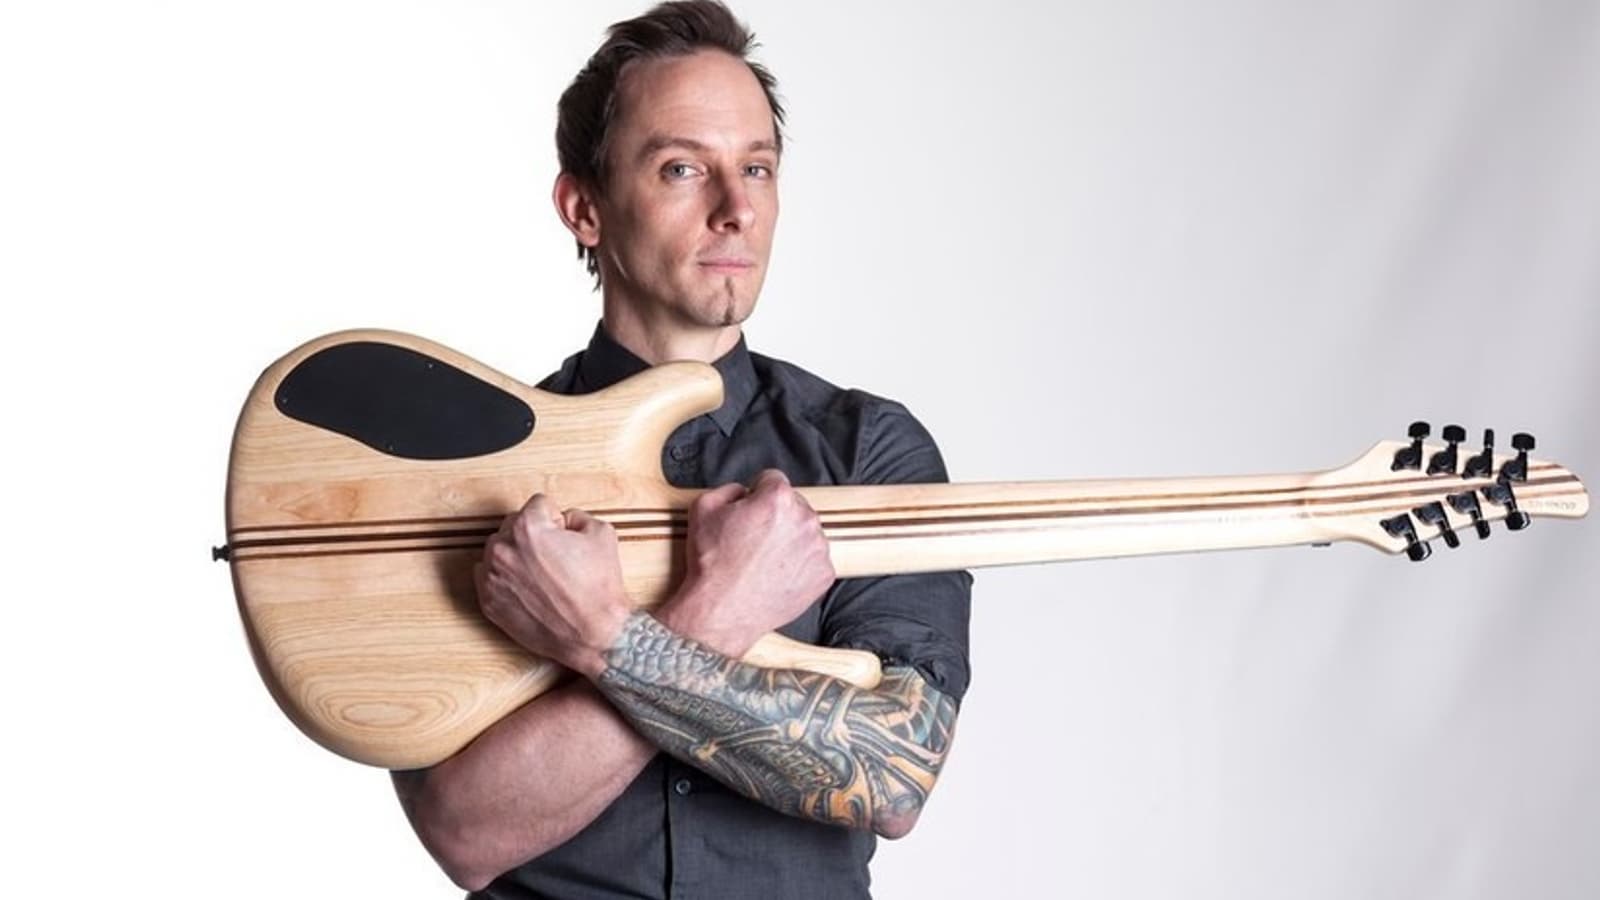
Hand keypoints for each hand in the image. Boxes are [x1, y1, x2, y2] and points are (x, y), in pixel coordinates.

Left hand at [475, 494, 631, 677]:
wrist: (593, 635)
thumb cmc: (598, 590)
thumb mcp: (602, 534)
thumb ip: (578, 516)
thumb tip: (564, 520)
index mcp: (528, 528)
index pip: (538, 505)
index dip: (557, 519)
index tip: (563, 535)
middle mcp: (504, 549)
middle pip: (514, 525)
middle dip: (534, 535)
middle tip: (555, 556)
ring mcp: (492, 577)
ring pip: (499, 550)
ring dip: (517, 555)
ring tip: (543, 575)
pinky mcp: (488, 602)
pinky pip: (489, 576)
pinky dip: (506, 578)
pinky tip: (529, 588)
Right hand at [658, 469, 835, 654]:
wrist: (721, 610)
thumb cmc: (711, 563)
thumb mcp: (702, 508)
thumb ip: (728, 488)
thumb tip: (745, 491)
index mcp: (778, 499)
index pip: (772, 480)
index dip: (756, 493)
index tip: (750, 510)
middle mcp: (805, 520)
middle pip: (793, 505)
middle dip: (775, 516)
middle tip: (753, 539)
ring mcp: (818, 549)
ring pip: (805, 532)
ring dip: (789, 539)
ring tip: (764, 560)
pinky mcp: (824, 575)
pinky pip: (813, 560)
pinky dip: (799, 565)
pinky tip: (776, 574)